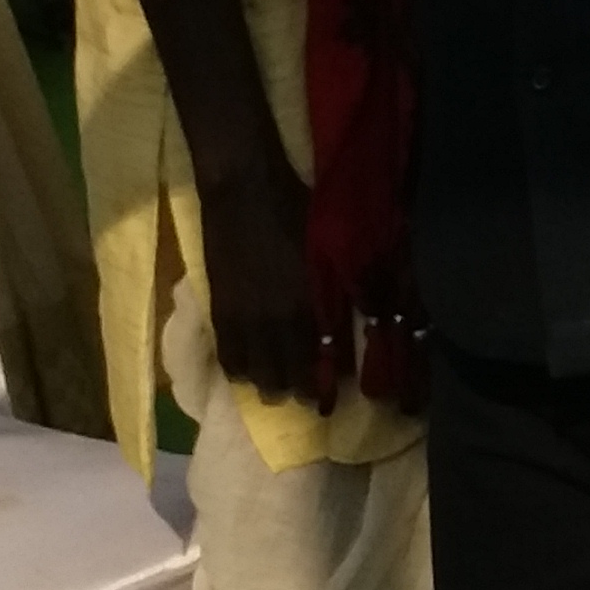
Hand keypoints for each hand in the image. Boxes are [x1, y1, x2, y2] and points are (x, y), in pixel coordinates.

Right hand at [195, 143, 351, 410]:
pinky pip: (227, 354)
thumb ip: (349, 282)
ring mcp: (244, 318)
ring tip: (274, 391)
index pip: (324, 355)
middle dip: (299, 388)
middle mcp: (276, 320)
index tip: (342, 387)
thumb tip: (371, 308)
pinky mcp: (219, 310)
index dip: (332, 375)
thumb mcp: (333, 246)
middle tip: (306, 398)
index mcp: (308, 304)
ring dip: (267, 383)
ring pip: (255, 370)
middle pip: (287, 372)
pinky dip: (237, 369)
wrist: (242, 191)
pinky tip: (243, 375)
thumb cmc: (295, 209)